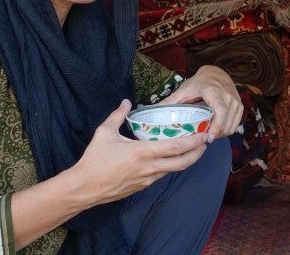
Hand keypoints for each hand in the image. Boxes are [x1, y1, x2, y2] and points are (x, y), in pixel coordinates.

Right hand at [69, 99, 209, 206]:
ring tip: (193, 148)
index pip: (175, 148)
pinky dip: (172, 166)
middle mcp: (149, 168)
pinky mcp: (143, 186)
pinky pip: (162, 175)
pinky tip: (172, 158)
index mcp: (142, 153)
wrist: (84, 188)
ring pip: (173, 170)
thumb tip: (127, 101)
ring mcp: (147, 179)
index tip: (204, 135)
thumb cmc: (94, 160)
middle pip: (182, 163)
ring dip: (186, 160)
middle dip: (198, 153)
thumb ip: (118, 115)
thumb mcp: (104, 133)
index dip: (193, 142)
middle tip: (206, 142)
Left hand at [161, 65, 242, 137]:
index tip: (208, 138)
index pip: (220, 110)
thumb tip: (151, 113)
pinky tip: (216, 130)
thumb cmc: (198, 84)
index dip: (216, 126)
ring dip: (220, 134)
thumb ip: (170, 102)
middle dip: (215, 134)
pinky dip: (227, 130)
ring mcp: (236, 101)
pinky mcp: (240, 106)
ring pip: (231, 126)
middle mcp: (227, 95)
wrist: (215, 74)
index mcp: (213, 91)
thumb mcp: (183, 90)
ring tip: (207, 134)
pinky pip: (235, 125)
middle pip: (226, 122)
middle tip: (202, 139)